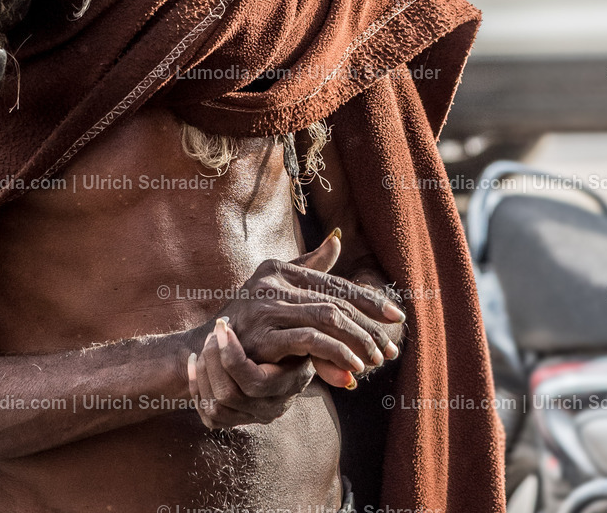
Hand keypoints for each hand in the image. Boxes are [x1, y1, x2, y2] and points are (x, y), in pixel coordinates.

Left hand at [187, 317, 314, 427]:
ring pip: (216, 402)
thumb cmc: (293, 343)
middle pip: (229, 393)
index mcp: (286, 386)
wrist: (269, 366)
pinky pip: (206, 412)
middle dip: (214, 358)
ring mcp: (248, 417)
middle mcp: (268, 408)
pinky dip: (196, 383)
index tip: (224, 325)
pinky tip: (194, 358)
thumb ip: (320, 341)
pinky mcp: (229, 421)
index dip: (232, 356)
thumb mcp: (308, 340)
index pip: (254, 382)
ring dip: (206, 367)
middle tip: (215, 329)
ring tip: (208, 339)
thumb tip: (355, 355)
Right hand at [203, 230, 405, 387]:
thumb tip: (338, 238)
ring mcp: (265, 307)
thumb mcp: (278, 289)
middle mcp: (272, 281)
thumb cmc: (250, 319)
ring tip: (375, 362)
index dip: (368, 299)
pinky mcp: (262, 335)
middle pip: (335, 302)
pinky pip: (310, 341)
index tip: (396, 316)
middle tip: (390, 350)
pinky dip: (336, 353)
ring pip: (327, 318)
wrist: (211, 350)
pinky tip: (351, 368)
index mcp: (280, 268)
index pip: (334, 283)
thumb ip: (309, 267)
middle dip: (368, 328)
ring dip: (357, 342)